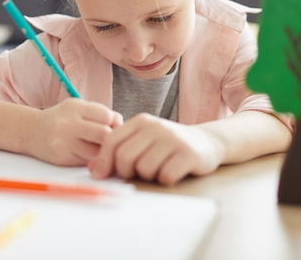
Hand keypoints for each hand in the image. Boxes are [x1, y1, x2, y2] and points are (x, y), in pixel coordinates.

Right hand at [27, 98, 122, 166]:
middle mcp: (68, 123)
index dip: (113, 122)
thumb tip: (122, 126)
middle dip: (110, 138)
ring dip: (102, 151)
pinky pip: (87, 161)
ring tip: (96, 147)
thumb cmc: (61, 119)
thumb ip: (99, 114)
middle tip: (107, 139)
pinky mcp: (62, 158)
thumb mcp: (77, 109)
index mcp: (74, 107)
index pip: (106, 116)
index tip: (110, 125)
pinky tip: (85, 153)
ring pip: (97, 152)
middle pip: (104, 134)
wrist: (31, 131)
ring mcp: (64, 142)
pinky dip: (91, 159)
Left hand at [88, 113, 222, 185]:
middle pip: (124, 157)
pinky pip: (165, 176)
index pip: (112, 141)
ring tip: (157, 170)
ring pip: (144, 169)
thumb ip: (118, 151)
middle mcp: (156, 127)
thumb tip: (93, 169)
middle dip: (125, 172)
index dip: (103, 161)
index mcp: (141, 121)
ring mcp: (173, 139)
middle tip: (135, 174)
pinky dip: (165, 180)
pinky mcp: (188, 154)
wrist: (207, 142)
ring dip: (148, 176)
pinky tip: (171, 173)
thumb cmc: (168, 145)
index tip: (100, 175)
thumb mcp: (143, 141)